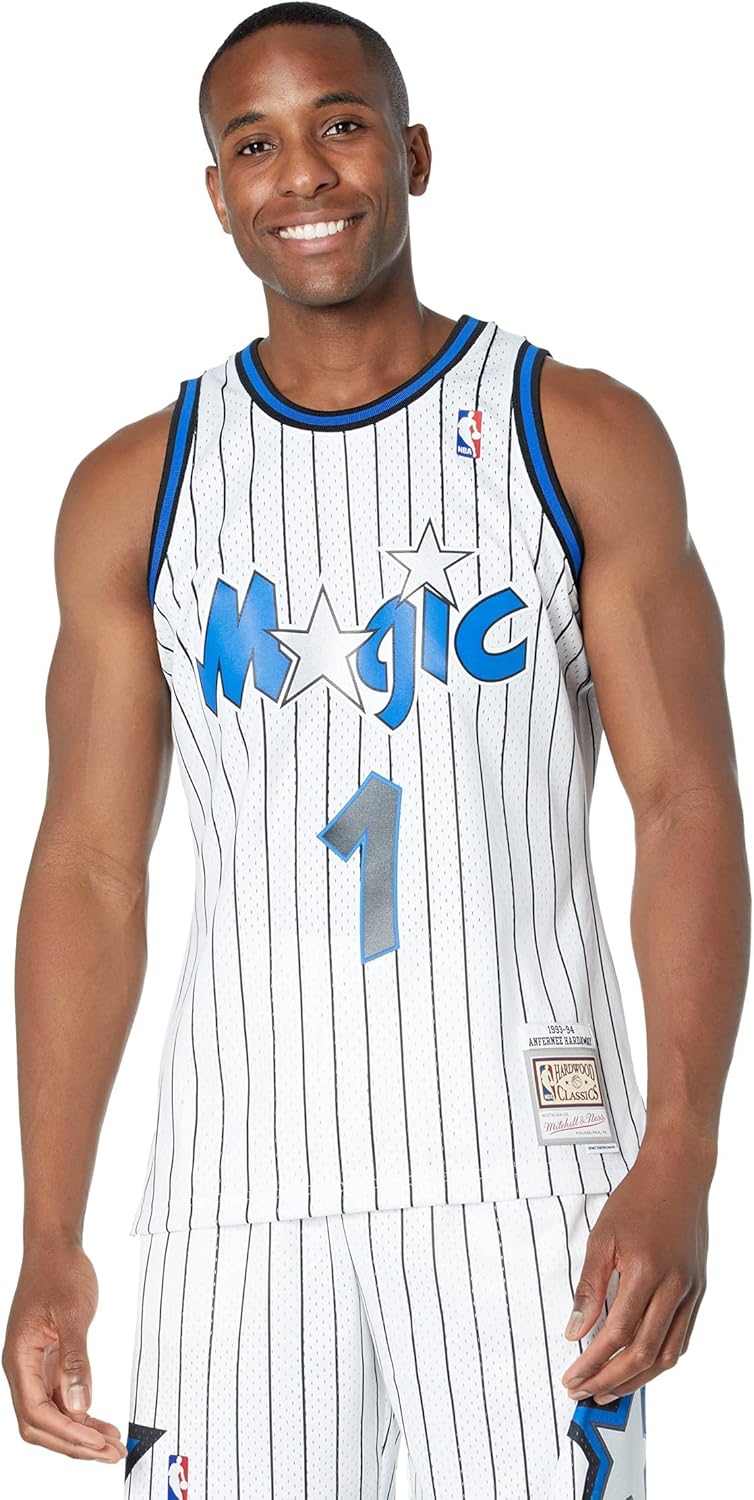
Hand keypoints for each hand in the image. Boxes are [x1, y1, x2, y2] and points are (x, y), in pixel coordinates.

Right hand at [2, 1234, 126, 1462]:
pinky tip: (102, 1424)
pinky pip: (62, 1398)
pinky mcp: (50, 1361)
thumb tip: (80, 1406)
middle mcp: (23, 1368)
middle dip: (74, 1445)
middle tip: (111, 1454)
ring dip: (81, 1434)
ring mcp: (36, 1366)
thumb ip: (75, 1360)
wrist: (56, 1246)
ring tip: (113, 1446)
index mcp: (19, 1358)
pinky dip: (82, 1414)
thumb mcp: (73, 1312)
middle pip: (41, 1425)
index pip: (36, 1413)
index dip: (67, 1434)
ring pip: (53, 1416)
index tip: (98, 1444)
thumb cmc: (59, 1271)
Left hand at [560, 1140, 709, 1402]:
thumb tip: (575, 1329)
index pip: (617, 1333)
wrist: (677, 1174)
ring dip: (637, 1379)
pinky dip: (660, 1359)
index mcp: (645, 1271)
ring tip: (609, 1390)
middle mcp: (672, 1286)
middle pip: (642, 1353)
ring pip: (666, 1354)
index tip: (573, 1376)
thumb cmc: (638, 1198)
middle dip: (610, 1380)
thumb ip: (589, 1286)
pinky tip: (640, 1366)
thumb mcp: (602, 1237)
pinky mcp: (697, 1291)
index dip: (593, 1362)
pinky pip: (681, 1337)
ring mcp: (689, 1291)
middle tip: (584, 1391)